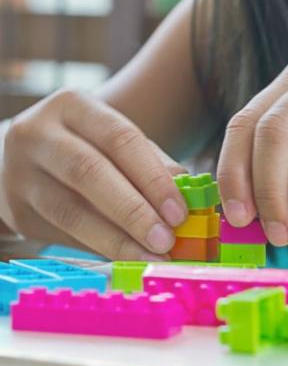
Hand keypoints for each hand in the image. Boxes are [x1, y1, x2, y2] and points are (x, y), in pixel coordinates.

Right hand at [0, 89, 187, 259]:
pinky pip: (64, 235)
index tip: (180, 213)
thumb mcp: (116, 141)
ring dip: (117, 240)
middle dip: (134, 211)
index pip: (119, 139)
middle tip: (166, 240)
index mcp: (72, 107)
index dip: (152, 178)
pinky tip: (126, 258)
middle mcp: (37, 134)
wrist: (28, 159)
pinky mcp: (17, 212)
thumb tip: (191, 197)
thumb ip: (152, 163)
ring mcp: (19, 174)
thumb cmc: (87, 147)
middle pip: (89, 173)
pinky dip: (100, 249)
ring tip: (150, 257)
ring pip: (70, 212)